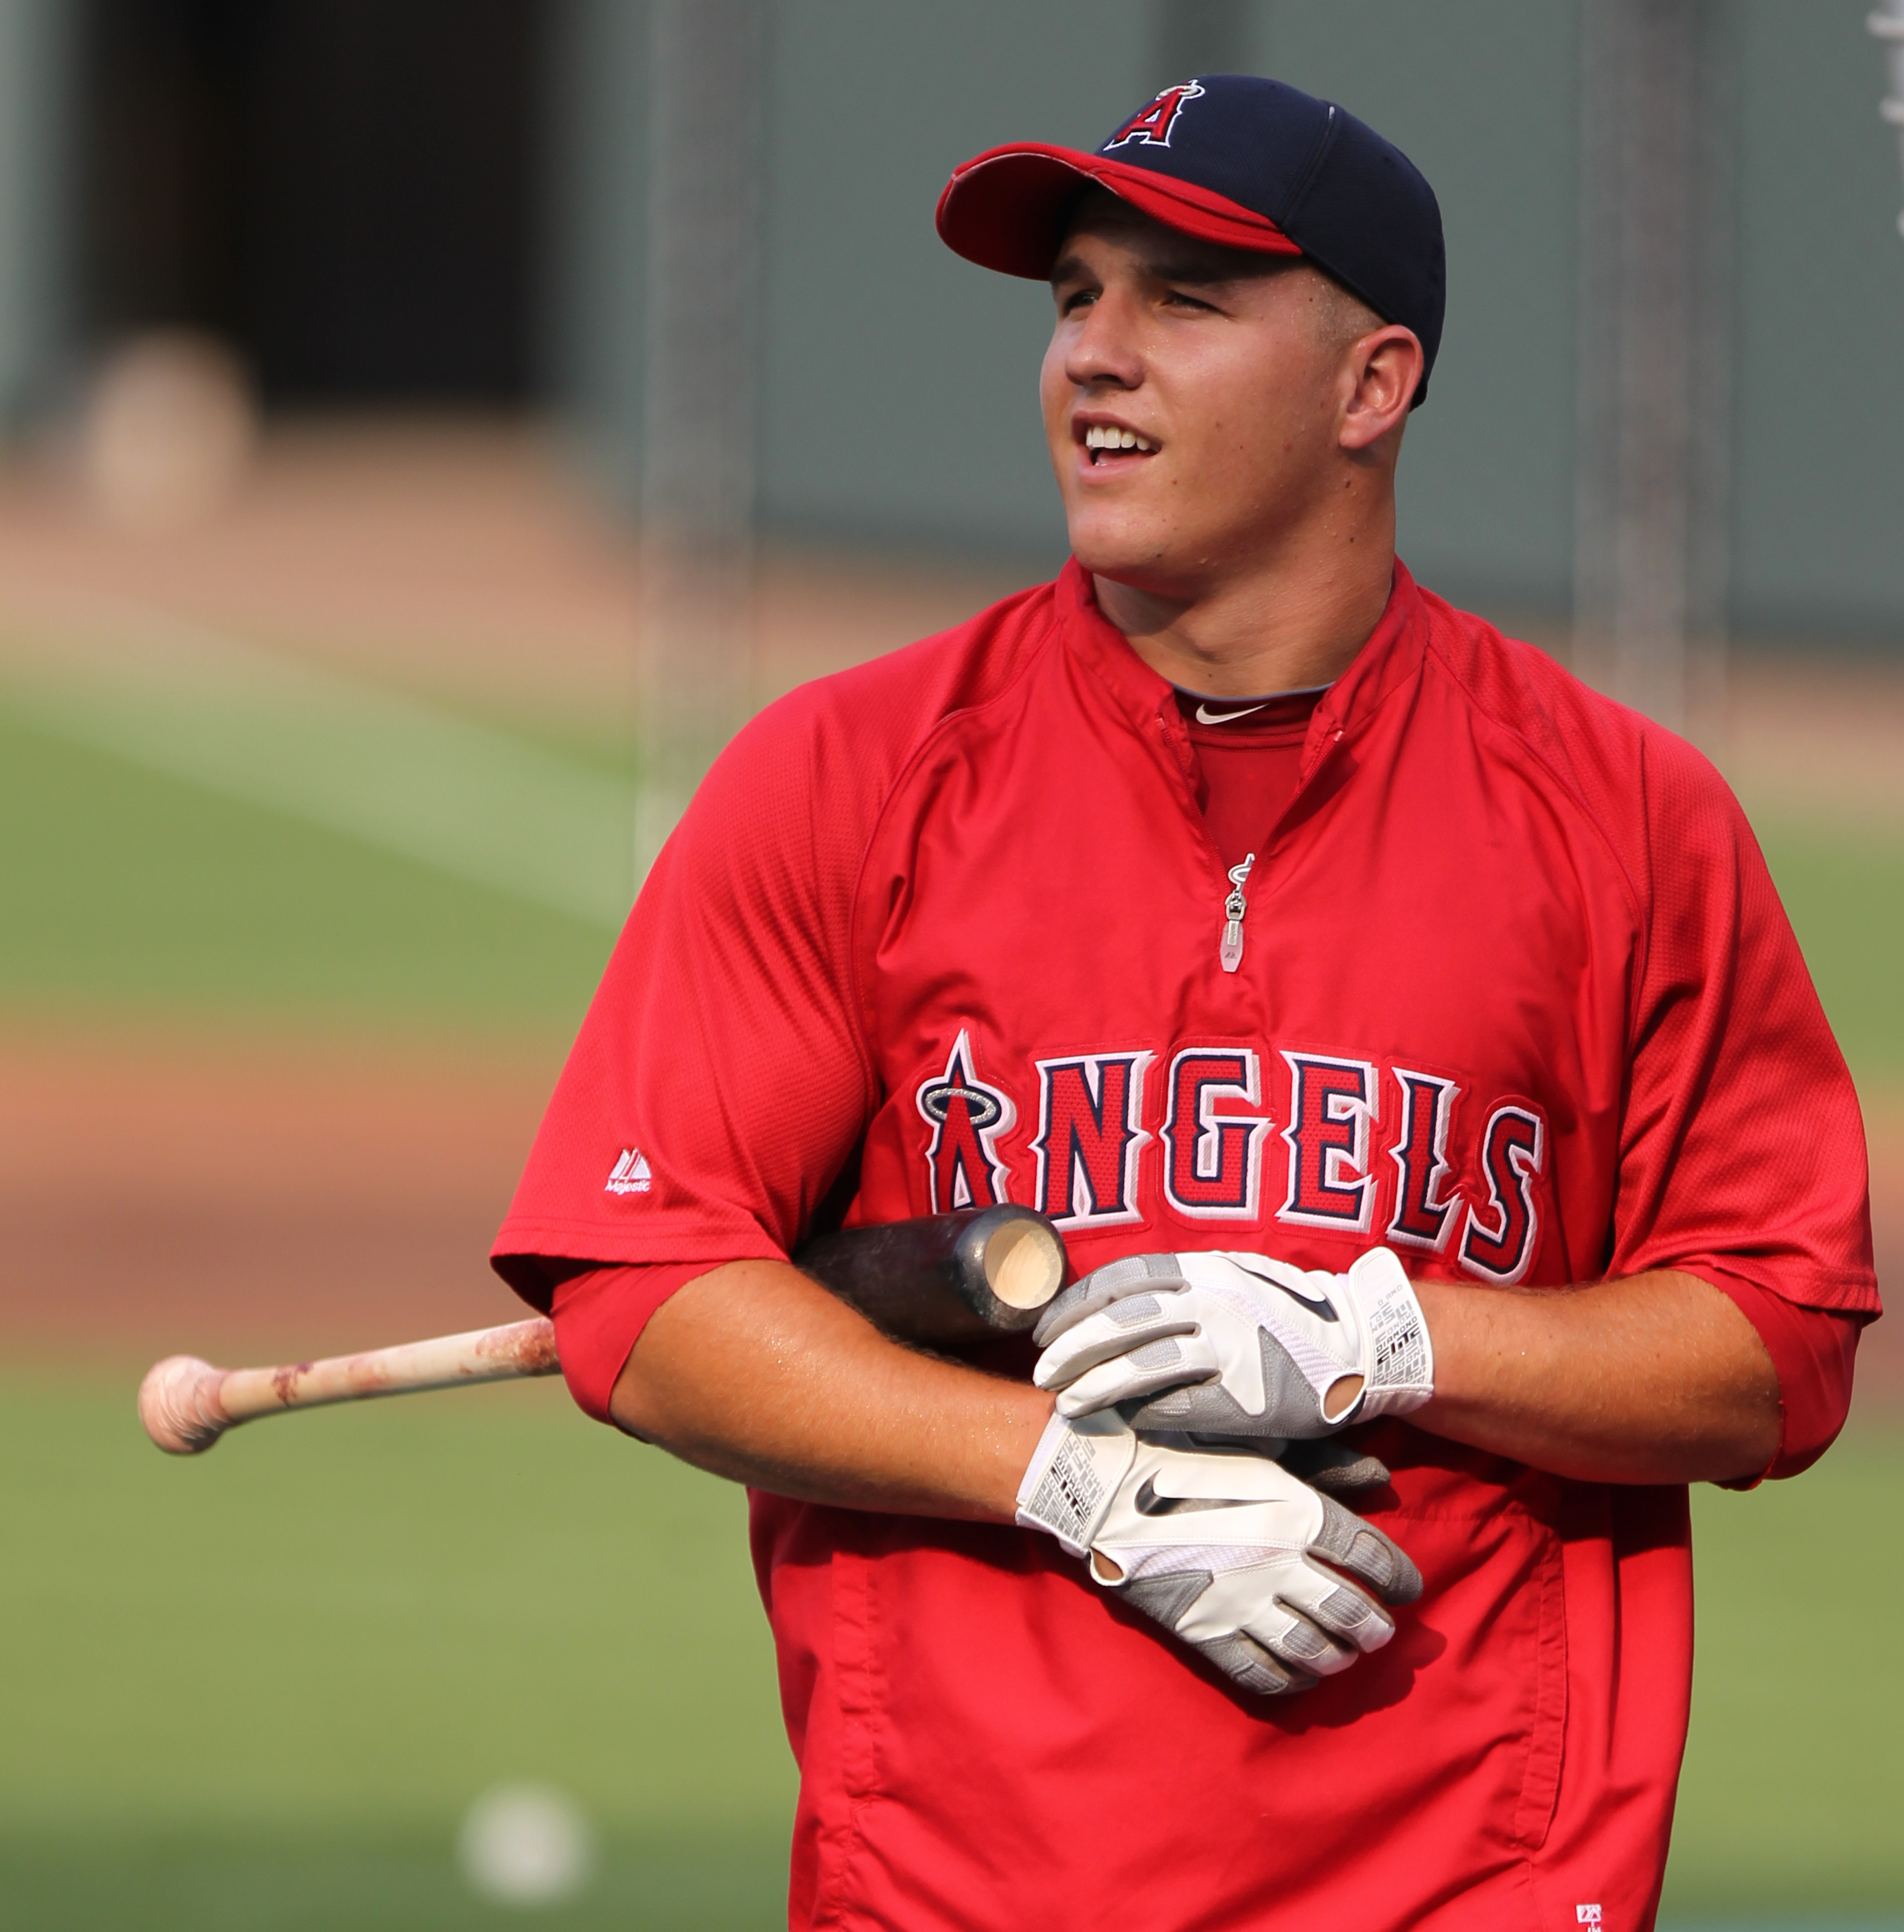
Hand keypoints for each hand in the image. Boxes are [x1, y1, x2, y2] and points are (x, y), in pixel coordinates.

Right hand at [1015, 1411, 1421, 1694]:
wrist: (1098, 1481)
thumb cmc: (1180, 1449)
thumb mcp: (1256, 1444)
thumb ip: (1324, 1464)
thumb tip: (1382, 1477)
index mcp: (1294, 1510)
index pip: (1372, 1559)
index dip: (1399, 1579)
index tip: (1407, 1588)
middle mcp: (1278, 1562)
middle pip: (1352, 1614)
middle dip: (1374, 1626)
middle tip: (1379, 1628)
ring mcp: (1241, 1603)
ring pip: (1314, 1652)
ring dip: (1339, 1657)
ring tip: (1343, 1653)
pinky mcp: (1204, 1633)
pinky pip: (1263, 1676)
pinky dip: (1292, 1683)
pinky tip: (1299, 1675)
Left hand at [1032, 1246, 1432, 1438]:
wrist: (1357, 1347)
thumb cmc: (1284, 1317)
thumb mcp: (1231, 1281)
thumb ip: (1180, 1290)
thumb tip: (1112, 1310)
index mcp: (1202, 1269)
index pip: (1118, 1280)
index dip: (1074, 1305)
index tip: (1043, 1329)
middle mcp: (1209, 1300)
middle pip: (1118, 1322)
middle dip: (1071, 1349)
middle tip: (1041, 1372)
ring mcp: (1226, 1346)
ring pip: (1139, 1366)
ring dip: (1096, 1387)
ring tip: (1066, 1404)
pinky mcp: (1243, 1393)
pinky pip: (1177, 1405)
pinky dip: (1143, 1414)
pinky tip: (1123, 1422)